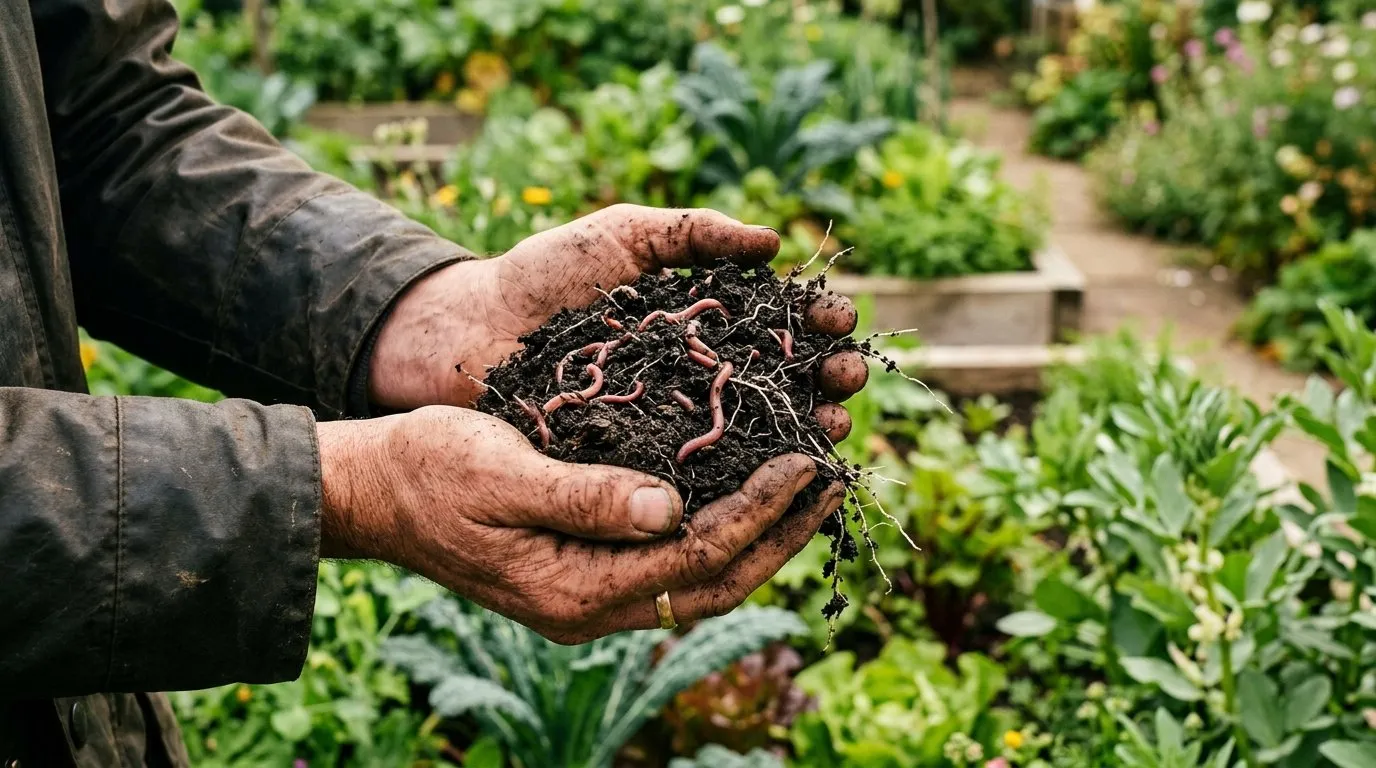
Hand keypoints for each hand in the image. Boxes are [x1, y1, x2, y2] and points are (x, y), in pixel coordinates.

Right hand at [317, 407, 845, 642]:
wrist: (374, 493)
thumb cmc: (429, 471)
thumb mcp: (502, 471)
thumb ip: (584, 496)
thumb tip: (670, 507)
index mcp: (576, 588)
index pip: (698, 555)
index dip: (760, 510)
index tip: (806, 460)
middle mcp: (591, 607)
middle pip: (715, 582)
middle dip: (782, 535)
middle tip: (834, 481)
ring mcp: (588, 597)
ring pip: (699, 579)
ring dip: (759, 537)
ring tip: (807, 488)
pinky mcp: (583, 571)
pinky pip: (672, 563)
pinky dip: (718, 530)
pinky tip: (740, 492)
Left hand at [367, 204, 867, 437]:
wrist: (467, 330)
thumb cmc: (542, 276)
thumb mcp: (621, 235)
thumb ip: (693, 230)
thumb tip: (774, 241)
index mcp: (700, 320)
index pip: (778, 323)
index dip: (814, 323)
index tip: (841, 320)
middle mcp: (696, 374)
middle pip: (781, 380)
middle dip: (823, 379)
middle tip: (848, 378)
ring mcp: (673, 421)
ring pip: (755, 431)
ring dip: (801, 429)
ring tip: (832, 427)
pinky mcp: (642, 462)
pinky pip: (703, 472)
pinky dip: (746, 474)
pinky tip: (779, 472)